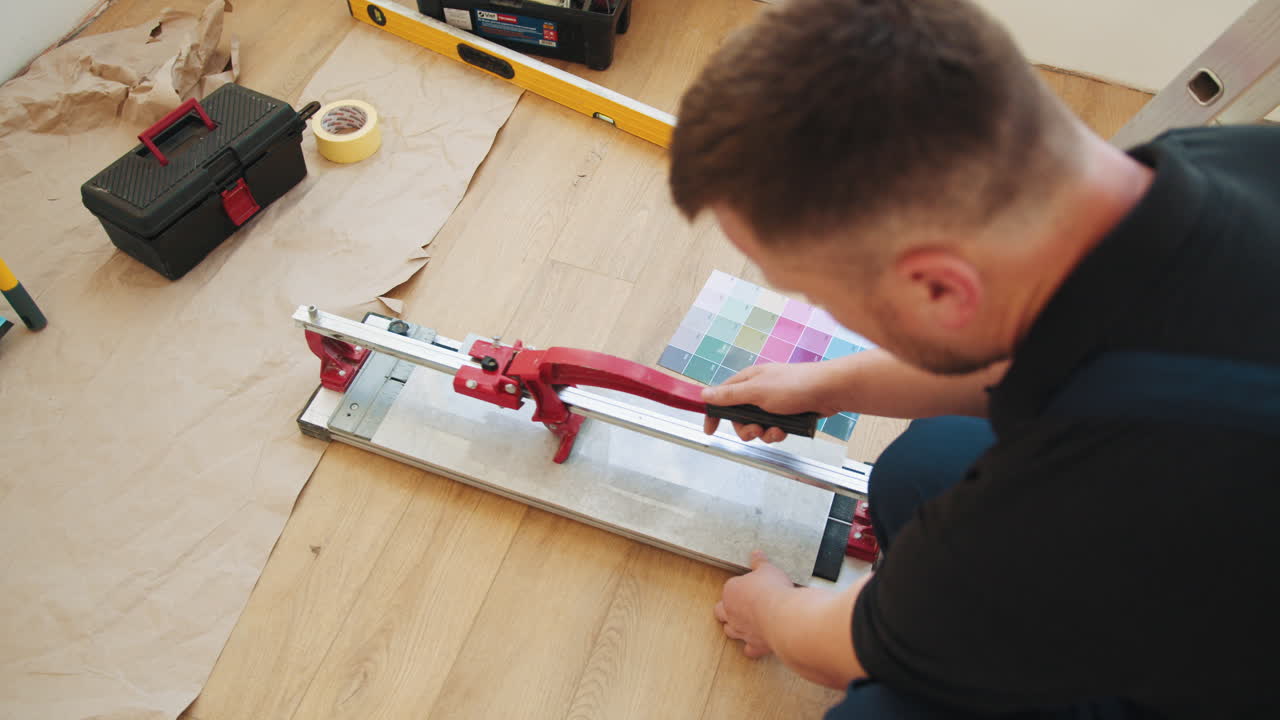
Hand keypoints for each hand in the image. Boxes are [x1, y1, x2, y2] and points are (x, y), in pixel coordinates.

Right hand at [701, 362, 835, 441]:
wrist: (829, 391)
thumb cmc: (794, 385)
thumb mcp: (756, 391)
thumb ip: (730, 395)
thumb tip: (705, 394)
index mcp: (748, 381)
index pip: (722, 397)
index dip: (715, 413)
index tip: (710, 429)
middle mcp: (758, 391)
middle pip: (740, 418)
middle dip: (747, 429)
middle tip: (756, 431)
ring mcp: (772, 403)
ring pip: (757, 426)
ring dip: (765, 433)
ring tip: (777, 431)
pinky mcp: (786, 413)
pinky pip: (773, 429)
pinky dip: (778, 433)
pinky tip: (786, 431)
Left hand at [714, 551, 794, 657]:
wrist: (783, 616)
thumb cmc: (773, 591)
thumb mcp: (768, 569)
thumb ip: (760, 563)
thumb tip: (756, 555)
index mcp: (731, 591)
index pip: (730, 588)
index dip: (740, 588)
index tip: (751, 587)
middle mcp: (731, 612)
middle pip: (721, 612)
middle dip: (728, 609)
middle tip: (741, 606)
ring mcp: (741, 630)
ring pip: (729, 631)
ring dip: (735, 628)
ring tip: (745, 624)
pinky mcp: (754, 644)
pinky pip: (748, 649)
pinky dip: (752, 647)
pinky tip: (758, 644)